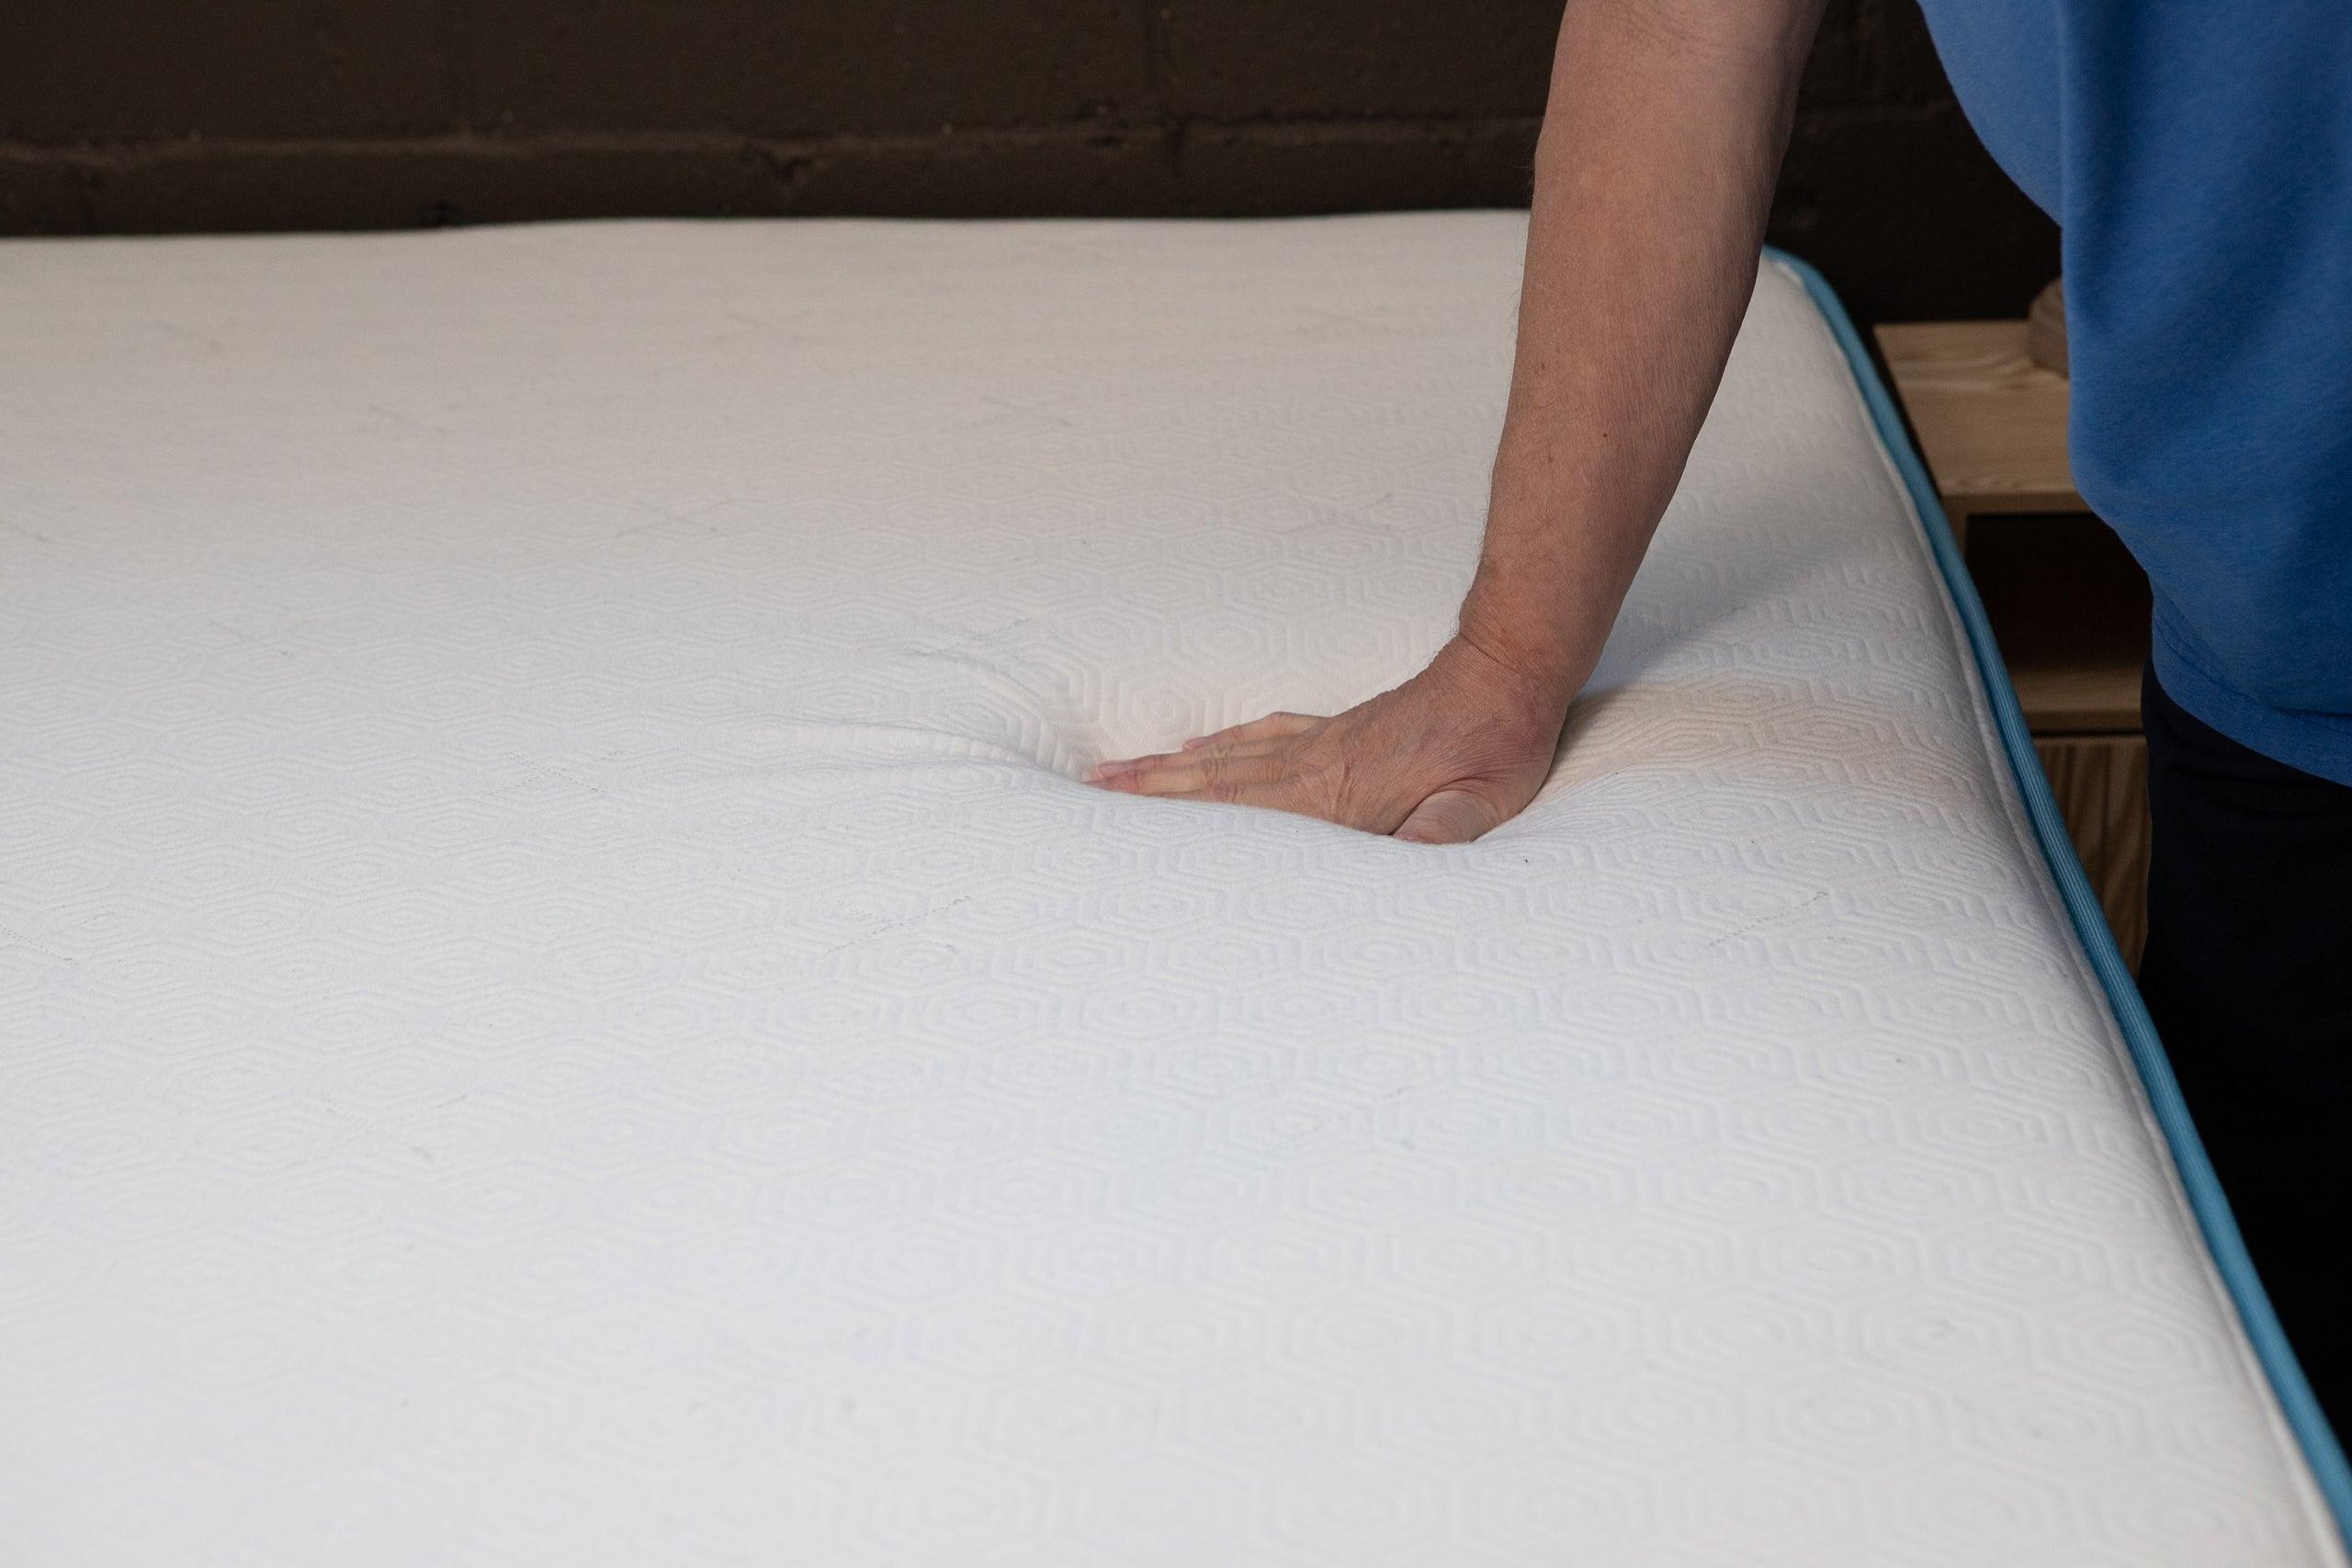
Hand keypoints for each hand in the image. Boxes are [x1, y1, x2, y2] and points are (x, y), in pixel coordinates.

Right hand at [1086, 637, 1575, 842]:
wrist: (1507, 672)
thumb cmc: (1495, 747)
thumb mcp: (1479, 804)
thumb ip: (1438, 837)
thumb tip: (1408, 872)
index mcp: (1337, 794)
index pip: (1239, 811)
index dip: (1178, 820)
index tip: (1119, 823)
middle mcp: (1312, 764)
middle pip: (1212, 781)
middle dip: (1146, 794)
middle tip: (1085, 800)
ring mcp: (1318, 741)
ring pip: (1225, 756)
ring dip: (1167, 769)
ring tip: (1113, 776)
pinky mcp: (1336, 728)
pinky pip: (1259, 734)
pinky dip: (1218, 745)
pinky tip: (1196, 748)